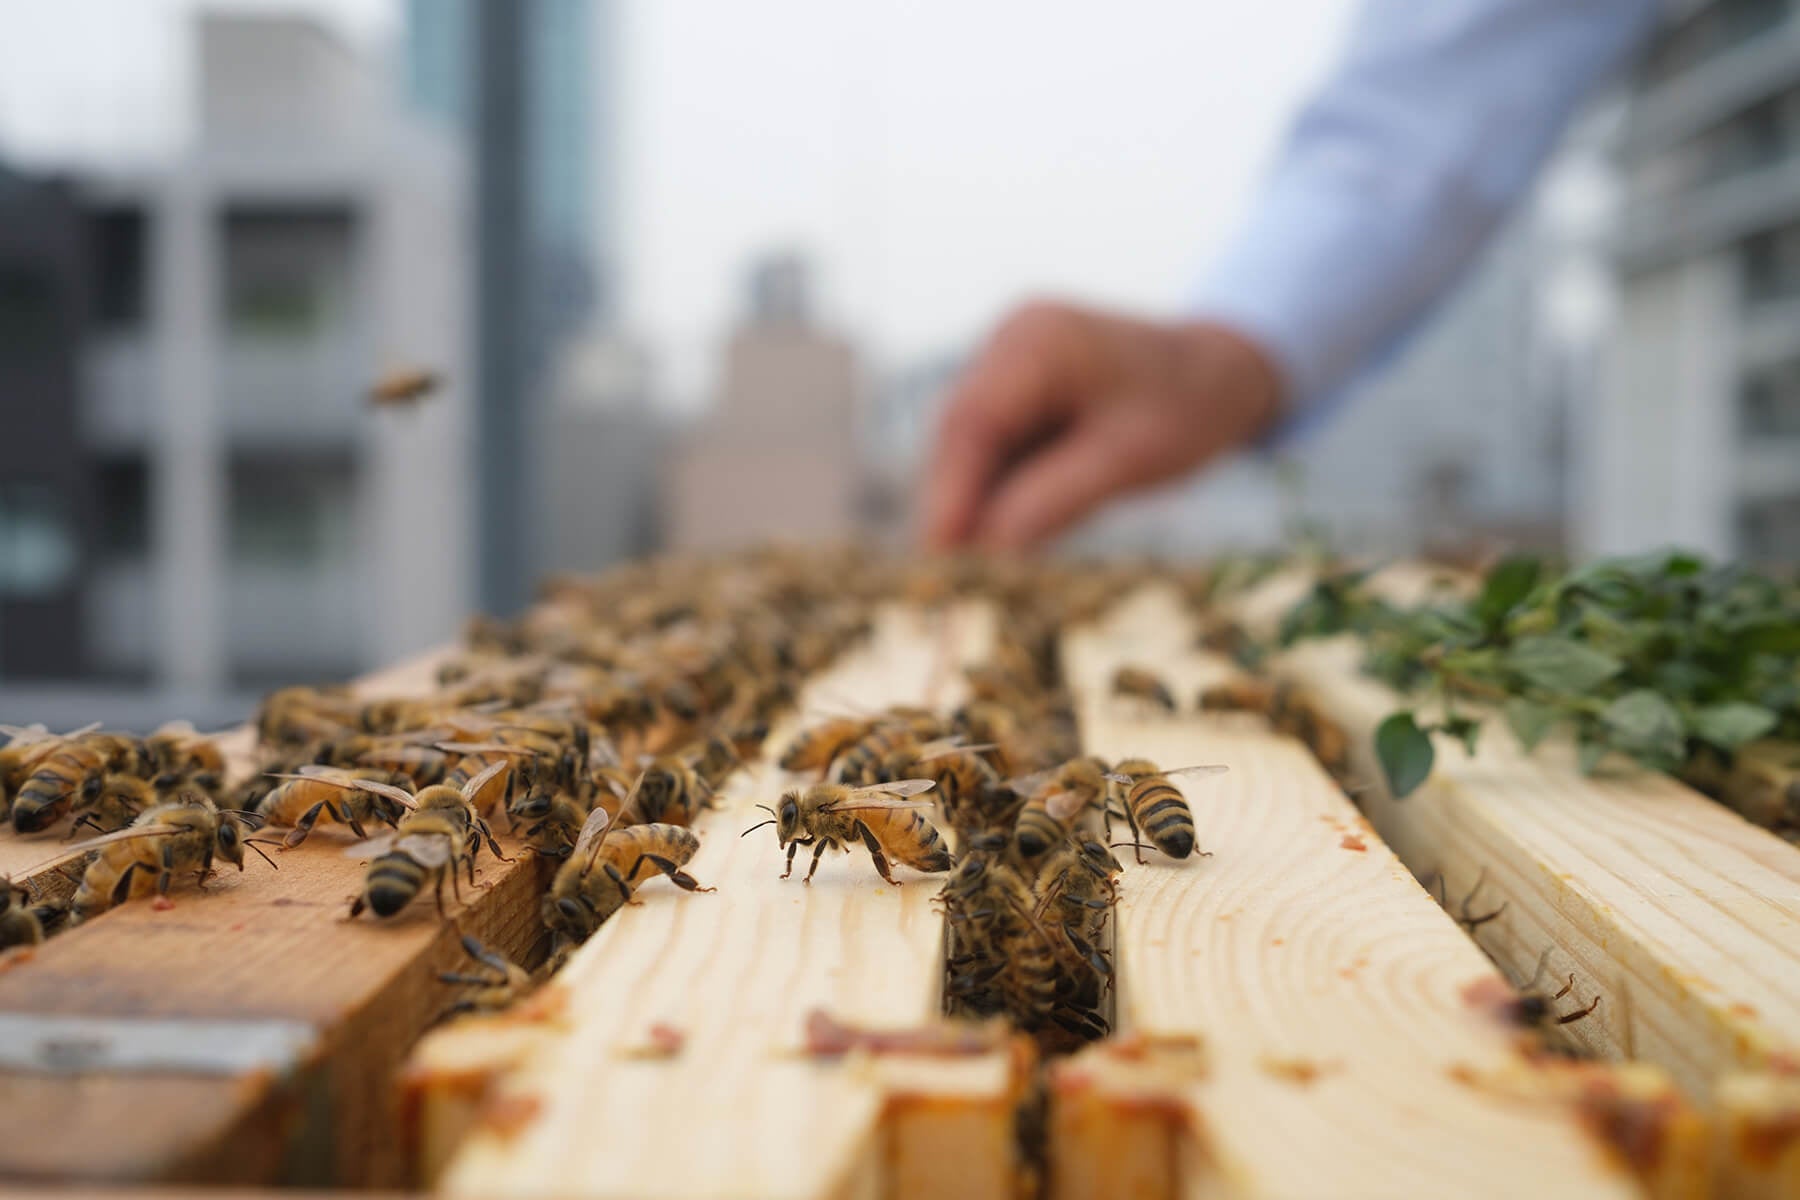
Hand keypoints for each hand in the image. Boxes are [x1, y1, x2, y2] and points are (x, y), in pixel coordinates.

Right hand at [922, 302, 1284, 549]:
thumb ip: (1055, 499)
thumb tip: (986, 550)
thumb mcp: (1131, 459)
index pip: (971, 421)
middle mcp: (1011, 340)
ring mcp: (1009, 363)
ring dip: (972, 504)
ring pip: (971, 445)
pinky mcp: (1016, 390)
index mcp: (1038, 340)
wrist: (1225, 371)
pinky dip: (995, 492)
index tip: (938, 555)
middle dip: (955, 505)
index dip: (949, 492)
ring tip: (972, 573)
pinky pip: (993, 446)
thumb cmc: (1190, 407)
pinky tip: (1000, 541)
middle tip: (950, 582)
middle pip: (961, 433)